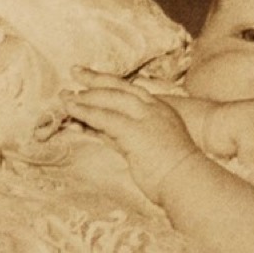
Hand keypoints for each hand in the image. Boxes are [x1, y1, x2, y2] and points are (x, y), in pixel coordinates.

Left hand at [66, 73, 199, 201]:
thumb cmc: (172, 172)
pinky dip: (86, 113)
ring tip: (65, 96)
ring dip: (85, 97)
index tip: (92, 77)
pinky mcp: (135, 131)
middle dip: (95, 78)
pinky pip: (105, 118)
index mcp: (160, 110)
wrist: (189, 182)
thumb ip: (125, 136)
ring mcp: (145, 118)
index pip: (130, 91)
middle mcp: (153, 109)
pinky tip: (72, 110)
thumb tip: (100, 131)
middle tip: (75, 71)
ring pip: (110, 100)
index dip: (109, 82)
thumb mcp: (149, 146)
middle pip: (119, 87)